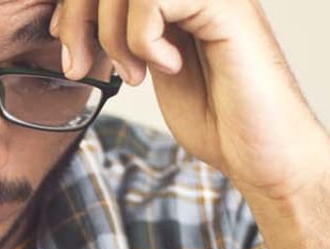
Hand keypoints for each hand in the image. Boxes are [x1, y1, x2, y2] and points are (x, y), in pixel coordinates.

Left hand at [51, 0, 329, 203]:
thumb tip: (67, 14)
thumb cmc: (216, 116)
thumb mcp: (148, 65)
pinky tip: (167, 66)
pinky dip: (142, 37)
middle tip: (81, 65)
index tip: (70, 49)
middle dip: (78, 17)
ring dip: (111, 32)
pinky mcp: (225, 6)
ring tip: (132, 73)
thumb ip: (122, 31)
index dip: (74, 6)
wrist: (262, 153)